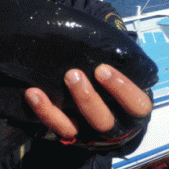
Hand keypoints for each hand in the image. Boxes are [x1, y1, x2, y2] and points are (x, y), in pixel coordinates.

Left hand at [25, 64, 152, 139]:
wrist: (100, 108)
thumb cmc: (112, 82)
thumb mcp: (122, 72)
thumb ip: (116, 58)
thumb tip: (98, 32)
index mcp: (133, 111)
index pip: (137, 104)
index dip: (121, 88)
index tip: (102, 69)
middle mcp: (114, 128)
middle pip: (104, 121)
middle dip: (87, 98)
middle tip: (72, 74)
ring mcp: (89, 135)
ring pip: (75, 129)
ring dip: (56, 110)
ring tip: (41, 89)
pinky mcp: (68, 136)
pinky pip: (54, 128)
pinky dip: (42, 111)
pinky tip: (32, 94)